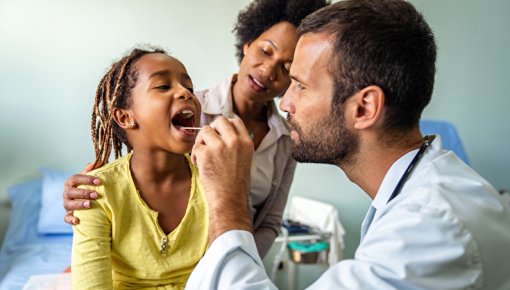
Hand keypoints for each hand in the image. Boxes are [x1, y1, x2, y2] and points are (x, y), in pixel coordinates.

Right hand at [63, 163, 100, 224]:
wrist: (85, 200)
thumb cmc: (88, 186)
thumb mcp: (89, 178)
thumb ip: (92, 169)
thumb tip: (96, 161)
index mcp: (71, 182)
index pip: (75, 178)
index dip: (86, 179)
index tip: (99, 181)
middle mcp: (66, 193)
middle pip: (71, 192)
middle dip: (83, 193)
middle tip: (96, 194)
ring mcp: (67, 204)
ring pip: (68, 204)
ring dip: (79, 205)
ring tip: (90, 205)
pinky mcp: (68, 215)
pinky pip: (66, 218)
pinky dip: (71, 219)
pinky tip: (78, 220)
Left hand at [191, 117, 253, 243]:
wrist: (229, 200)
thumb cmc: (235, 184)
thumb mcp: (244, 159)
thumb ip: (236, 144)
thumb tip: (222, 131)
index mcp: (246, 142)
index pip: (235, 120)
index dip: (225, 127)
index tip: (220, 136)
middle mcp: (235, 141)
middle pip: (219, 121)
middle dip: (212, 130)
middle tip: (209, 144)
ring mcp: (220, 146)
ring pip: (205, 131)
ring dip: (201, 142)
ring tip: (204, 156)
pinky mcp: (206, 153)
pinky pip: (196, 147)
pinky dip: (195, 156)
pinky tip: (200, 166)